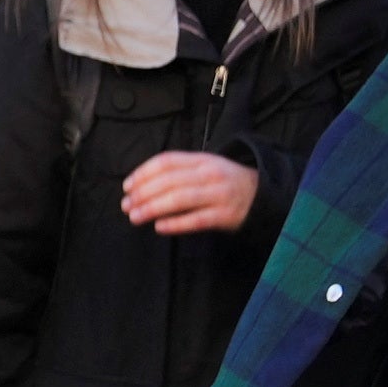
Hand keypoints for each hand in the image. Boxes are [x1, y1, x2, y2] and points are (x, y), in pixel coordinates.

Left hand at [117, 151, 261, 234]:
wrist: (261, 194)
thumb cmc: (224, 182)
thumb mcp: (205, 167)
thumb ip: (179, 171)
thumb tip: (141, 185)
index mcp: (201, 159)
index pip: (167, 161)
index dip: (143, 173)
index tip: (127, 186)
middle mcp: (209, 174)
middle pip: (170, 181)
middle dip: (143, 193)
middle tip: (126, 205)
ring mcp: (218, 194)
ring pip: (180, 199)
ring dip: (153, 208)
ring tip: (135, 216)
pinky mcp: (225, 215)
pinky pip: (196, 220)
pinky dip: (176, 223)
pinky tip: (159, 227)